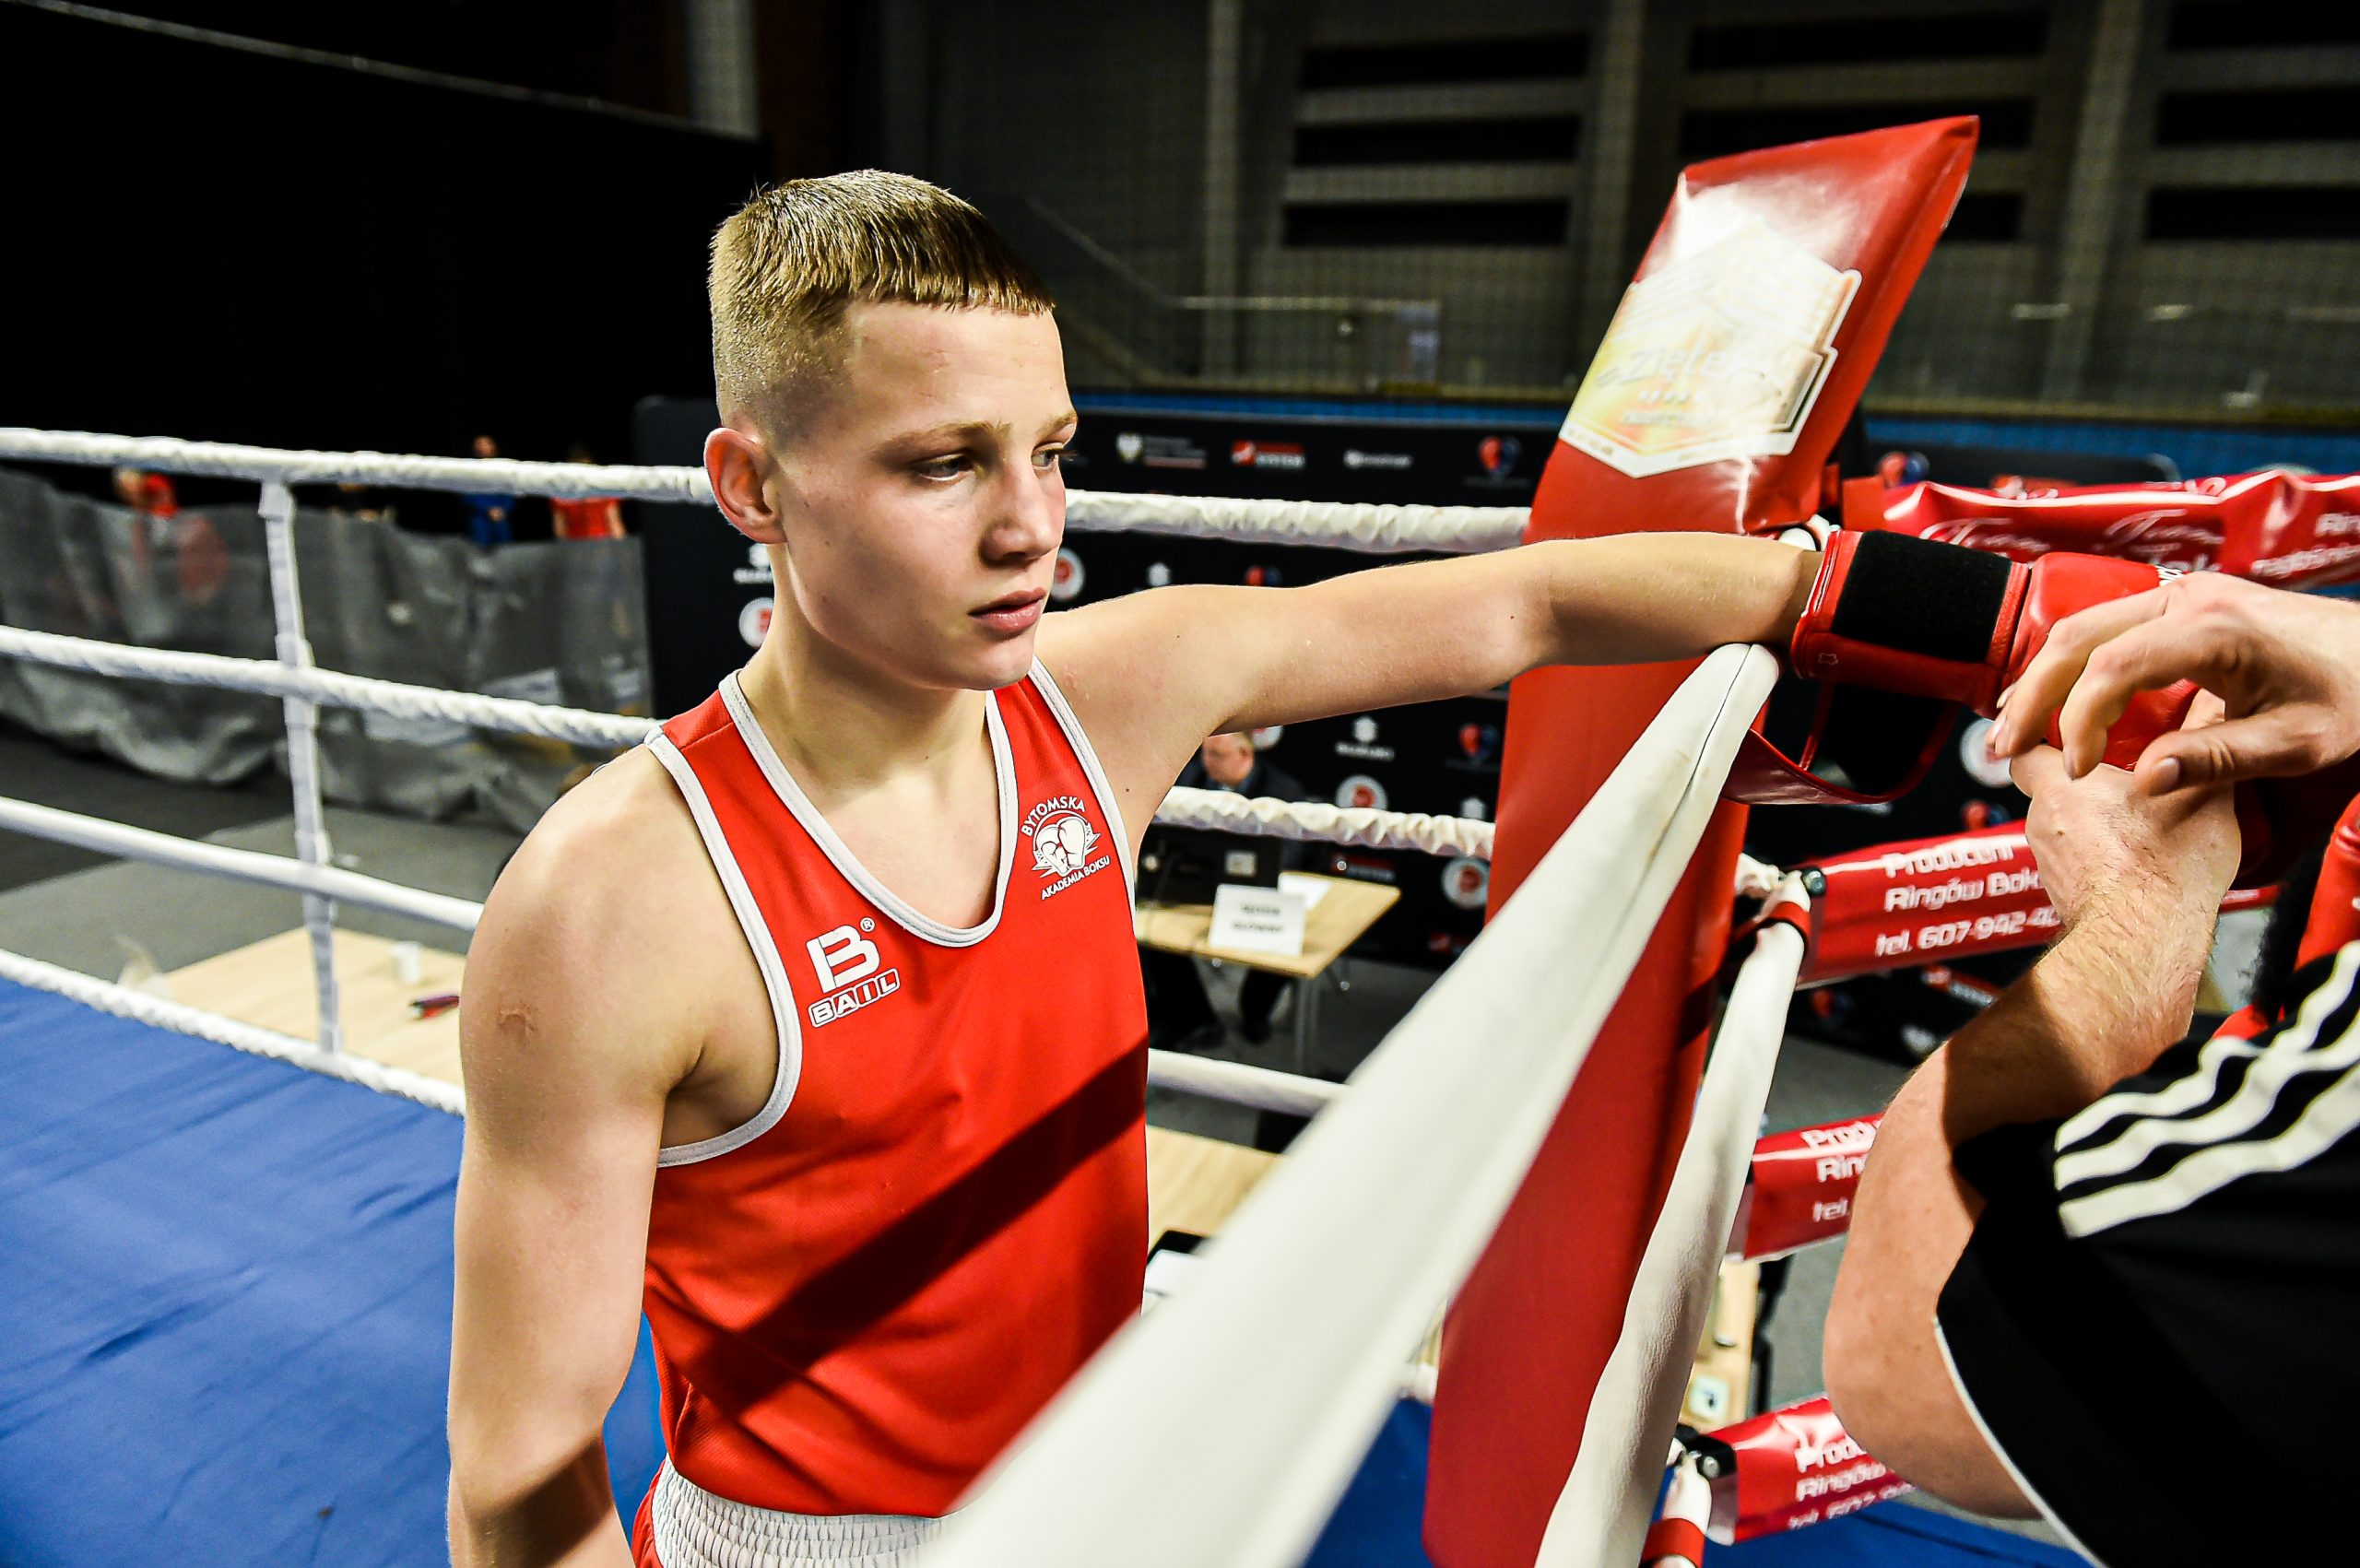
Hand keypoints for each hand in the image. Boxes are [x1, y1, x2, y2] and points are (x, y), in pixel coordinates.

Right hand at [1990, 572, 2359, 792]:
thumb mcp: (2297, 743)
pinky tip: (2050, 702)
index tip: (2077, 771)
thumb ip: (2218, 760)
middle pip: (2078, 638)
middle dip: (2033, 696)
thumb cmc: (2351, 695)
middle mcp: (2187, 599)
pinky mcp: (2179, 605)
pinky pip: (2104, 629)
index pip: (2111, 667)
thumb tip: (2145, 780)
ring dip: (2041, 679)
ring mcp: (2180, 595)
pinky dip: (2068, 666)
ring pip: (2082, 629)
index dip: (2079, 721)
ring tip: (2011, 731)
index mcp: (2213, 628)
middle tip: (2003, 749)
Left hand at [2008, 737, 2239, 930]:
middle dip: (2083, 784)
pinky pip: (2075, 863)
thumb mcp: (2201, 792)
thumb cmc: (2165, 865)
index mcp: (2059, 787)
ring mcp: (2048, 862)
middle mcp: (2042, 822)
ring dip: (2093, 824)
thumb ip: (2203, 740)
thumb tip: (2217, 699)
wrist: (2144, 939)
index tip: (2075, 736)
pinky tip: (2135, 861)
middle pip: (2050, 789)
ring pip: (2064, 828)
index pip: (2026, 749)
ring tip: (2139, 825)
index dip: (2046, 740)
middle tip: (2127, 780)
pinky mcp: (2060, 893)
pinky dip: (2097, 858)